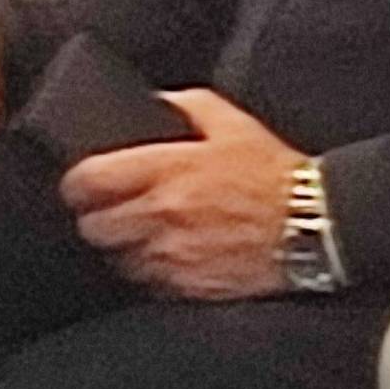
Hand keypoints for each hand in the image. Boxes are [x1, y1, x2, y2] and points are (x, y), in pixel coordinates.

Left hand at [60, 86, 300, 300]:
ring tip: (140, 235)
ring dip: (122, 248)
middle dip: (96, 218)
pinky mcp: (188, 286)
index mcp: (167, 169)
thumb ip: (186, 104)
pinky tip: (167, 256)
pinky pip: (147, 283)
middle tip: (108, 211)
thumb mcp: (232, 122)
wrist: (313, 223)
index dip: (75, 184)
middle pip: (93, 227)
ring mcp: (173, 255)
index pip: (90, 181)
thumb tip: (154, 102)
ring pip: (116, 259)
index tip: (79, 185)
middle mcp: (163, 214)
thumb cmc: (274, 173)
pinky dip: (149, 271)